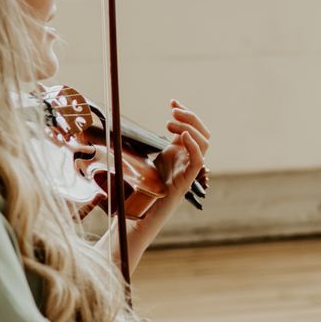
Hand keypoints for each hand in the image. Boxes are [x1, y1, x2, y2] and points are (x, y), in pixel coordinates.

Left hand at [122, 101, 209, 262]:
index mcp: (178, 155)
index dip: (186, 114)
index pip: (192, 130)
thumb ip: (137, 149)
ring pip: (204, 144)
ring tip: (170, 123)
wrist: (136, 219)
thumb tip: (116, 130)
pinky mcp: (185, 182)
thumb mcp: (138, 163)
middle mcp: (186, 162)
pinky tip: (182, 135)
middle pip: (202, 134)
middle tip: (173, 110)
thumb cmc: (136, 194)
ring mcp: (188, 171)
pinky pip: (198, 162)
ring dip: (191, 128)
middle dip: (190, 117)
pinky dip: (194, 146)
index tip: (172, 102)